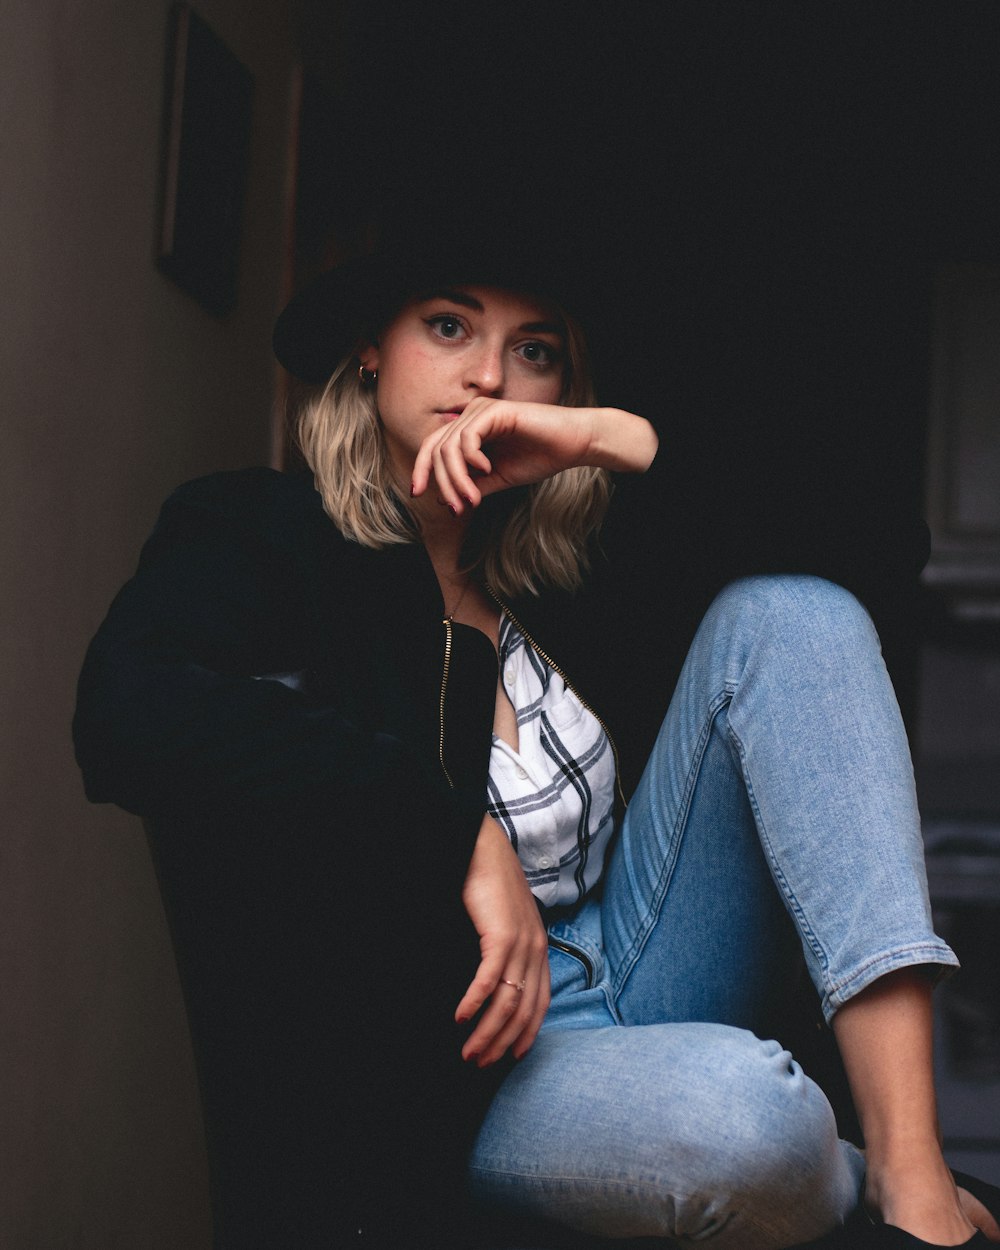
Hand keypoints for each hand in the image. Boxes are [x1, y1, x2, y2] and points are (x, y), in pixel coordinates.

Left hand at [411, 398, 656, 515]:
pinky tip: (487, 470)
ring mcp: (482, 411)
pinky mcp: (496, 411)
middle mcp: (471, 415)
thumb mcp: (498, 478)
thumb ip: (471, 486)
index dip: (421, 470)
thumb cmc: (540, 457)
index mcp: (469, 429)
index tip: (417, 494)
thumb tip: (443, 499)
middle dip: (443, 483)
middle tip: (458, 508)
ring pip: (449, 447)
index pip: (433, 447)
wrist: (572, 444)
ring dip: (457, 479)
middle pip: (436, 449)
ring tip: (472, 499)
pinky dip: (471, 460)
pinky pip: (468, 438)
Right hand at [456, 814, 549, 1065]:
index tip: (510, 1057)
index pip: (540, 1003)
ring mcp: (522, 942)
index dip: (527, 1033)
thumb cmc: (489, 883)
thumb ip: (505, 948)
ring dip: (487, 1032)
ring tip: (468, 1052)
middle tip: (480, 1063)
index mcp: (539, 947)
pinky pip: (490, 980)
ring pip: (508, 1002)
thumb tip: (493, 979)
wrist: (484, 848)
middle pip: (525, 1011)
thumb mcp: (505, 920)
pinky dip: (474, 1002)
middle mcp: (536, 949)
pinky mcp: (502, 935)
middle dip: (503, 1043)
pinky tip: (460, 1018)